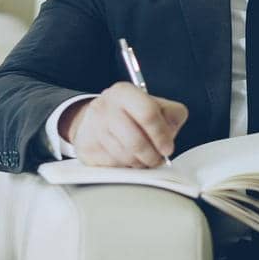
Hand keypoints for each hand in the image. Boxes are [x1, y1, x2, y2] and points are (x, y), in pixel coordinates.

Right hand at [61, 82, 188, 167]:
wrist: (96, 121)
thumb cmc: (131, 115)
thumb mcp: (155, 106)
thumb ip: (171, 116)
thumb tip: (169, 137)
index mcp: (124, 92)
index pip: (147, 114)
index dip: (161, 135)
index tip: (167, 148)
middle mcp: (105, 107)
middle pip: (136, 141)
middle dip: (152, 156)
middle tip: (158, 159)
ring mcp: (92, 128)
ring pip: (125, 157)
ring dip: (140, 164)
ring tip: (143, 158)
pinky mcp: (86, 149)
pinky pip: (113, 167)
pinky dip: (125, 167)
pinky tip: (127, 159)